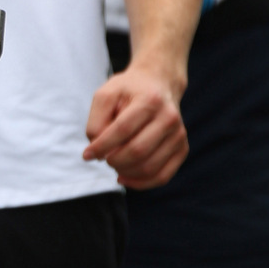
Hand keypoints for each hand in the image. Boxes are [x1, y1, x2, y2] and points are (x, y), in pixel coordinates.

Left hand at [84, 55, 187, 189]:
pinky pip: (162, 177)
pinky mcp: (182, 149)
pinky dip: (140, 183)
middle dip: (113, 160)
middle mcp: (169, 118)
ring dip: (124, 171)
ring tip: (114, 163)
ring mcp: (178, 135)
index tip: (87, 154)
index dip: (101, 146)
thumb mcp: (106, 96)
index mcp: (150, 100)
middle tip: (103, 157)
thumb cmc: (128, 91)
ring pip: (149, 167)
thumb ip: (96, 122)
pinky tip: (124, 177)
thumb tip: (98, 152)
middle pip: (137, 151)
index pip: (123, 130)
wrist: (158, 84)